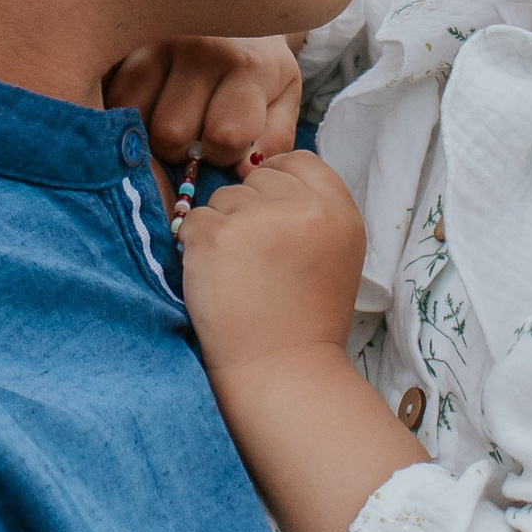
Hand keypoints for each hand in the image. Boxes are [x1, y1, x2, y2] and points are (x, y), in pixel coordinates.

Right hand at [105, 36, 301, 182]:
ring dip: (149, 132)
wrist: (238, 4)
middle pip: (170, 134)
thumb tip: (244, 175)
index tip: (226, 144)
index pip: (224, 136)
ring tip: (170, 118)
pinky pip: (112, 99)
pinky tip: (147, 107)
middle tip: (195, 134)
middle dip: (181, 150)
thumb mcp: (283, 100)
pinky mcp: (125, 42)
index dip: (222, 155)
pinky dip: (126, 113)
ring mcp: (157, 41)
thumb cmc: (258, 65)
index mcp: (247, 65)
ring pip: (134, 119)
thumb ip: (273, 141)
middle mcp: (200, 49)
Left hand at [180, 149, 369, 386]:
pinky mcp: (217, 238)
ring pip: (222, 198)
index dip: (277, 181)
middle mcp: (304, 209)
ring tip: (240, 276)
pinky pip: (192, 222)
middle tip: (258, 260)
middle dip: (249, 209)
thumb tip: (263, 171)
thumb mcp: (334, 255)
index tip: (269, 214)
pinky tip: (215, 280)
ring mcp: (259, 220)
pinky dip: (194, 248)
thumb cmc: (304, 321)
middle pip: (258, 177)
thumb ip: (311, 211)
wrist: (281, 371)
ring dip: (222, 230)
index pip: (299, 159)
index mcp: (339, 212)